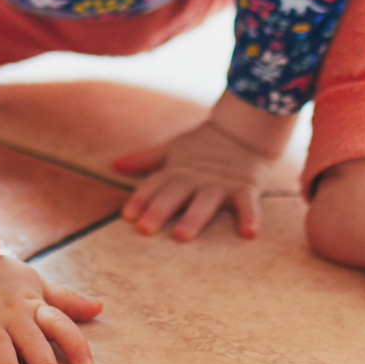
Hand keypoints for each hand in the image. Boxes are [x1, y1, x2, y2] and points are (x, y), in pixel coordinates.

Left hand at [111, 95, 296, 240]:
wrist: (244, 129)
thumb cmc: (203, 145)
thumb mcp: (172, 150)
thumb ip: (145, 160)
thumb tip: (114, 165)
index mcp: (177, 171)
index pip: (155, 185)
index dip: (140, 199)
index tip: (126, 216)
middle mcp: (196, 178)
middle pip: (174, 194)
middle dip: (159, 210)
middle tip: (144, 229)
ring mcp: (221, 184)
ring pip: (205, 202)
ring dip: (193, 217)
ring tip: (181, 234)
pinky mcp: (246, 187)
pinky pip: (248, 204)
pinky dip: (250, 217)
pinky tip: (248, 233)